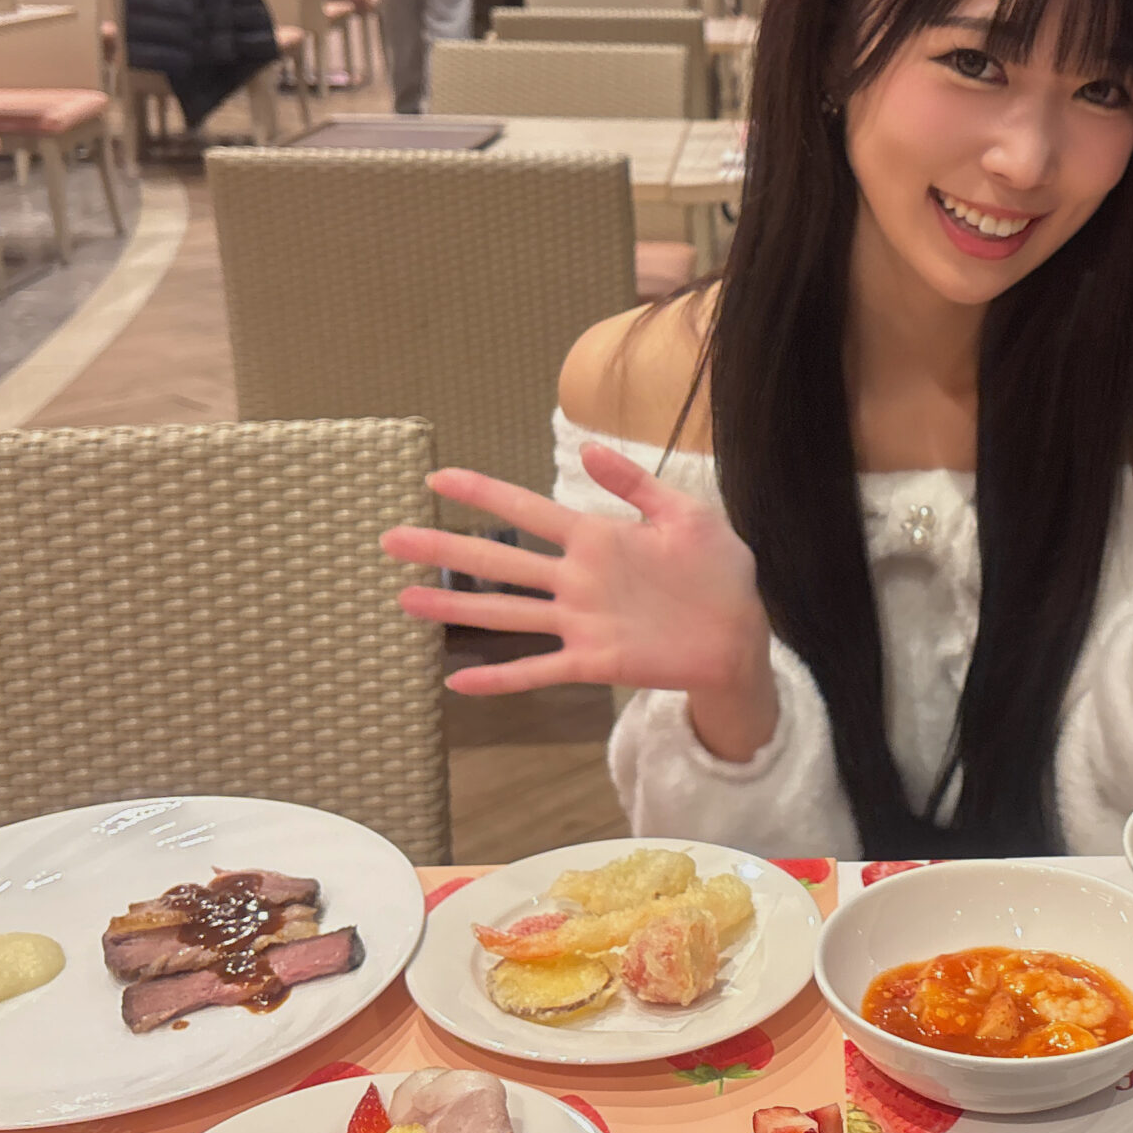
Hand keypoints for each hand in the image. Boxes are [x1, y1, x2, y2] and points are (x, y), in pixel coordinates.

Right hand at [380, 447, 778, 757]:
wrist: (740, 634)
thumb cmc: (719, 572)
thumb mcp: (685, 515)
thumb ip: (637, 485)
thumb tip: (587, 449)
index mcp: (597, 539)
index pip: (528, 510)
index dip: (484, 493)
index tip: (438, 479)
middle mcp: (577, 579)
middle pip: (500, 560)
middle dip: (446, 549)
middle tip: (392, 538)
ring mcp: (580, 621)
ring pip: (506, 612)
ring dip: (457, 609)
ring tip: (406, 601)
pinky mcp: (594, 660)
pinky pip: (538, 669)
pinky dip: (500, 677)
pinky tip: (457, 682)